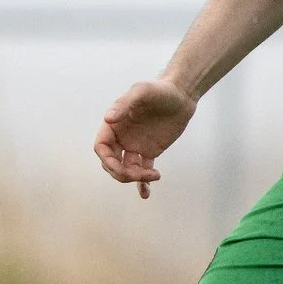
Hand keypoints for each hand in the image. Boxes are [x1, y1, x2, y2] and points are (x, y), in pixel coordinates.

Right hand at [93, 78, 197, 197]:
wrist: (181, 95)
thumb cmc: (159, 90)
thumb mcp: (141, 92)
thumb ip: (124, 104)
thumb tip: (108, 119)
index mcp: (114, 125)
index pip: (101, 147)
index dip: (106, 160)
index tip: (119, 167)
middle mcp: (121, 137)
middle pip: (111, 163)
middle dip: (122, 173)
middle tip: (141, 174)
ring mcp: (134, 146)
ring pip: (127, 170)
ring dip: (136, 178)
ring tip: (154, 176)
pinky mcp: (149, 152)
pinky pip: (142, 171)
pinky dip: (143, 184)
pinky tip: (146, 194)